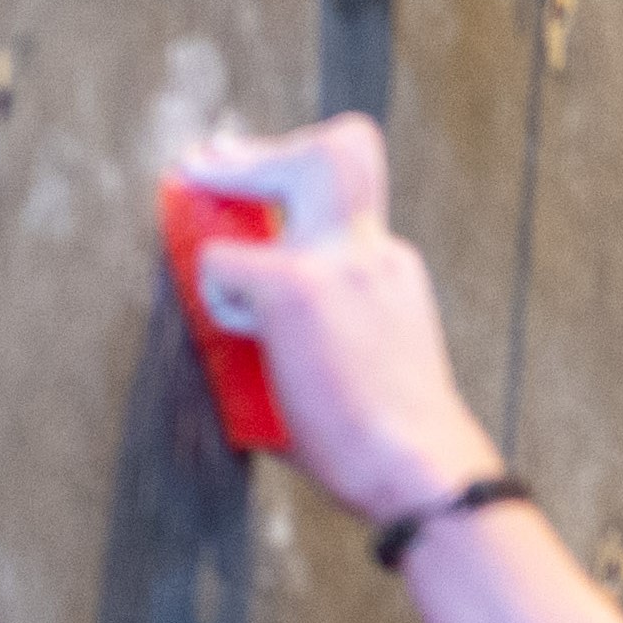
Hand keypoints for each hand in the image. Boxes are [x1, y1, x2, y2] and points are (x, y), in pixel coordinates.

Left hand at [179, 116, 505, 524]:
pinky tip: (234, 332)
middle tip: (216, 161)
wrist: (421, 472)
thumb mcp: (367, 371)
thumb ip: (322, 338)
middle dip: (269, 150)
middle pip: (342, 150)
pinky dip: (217, 292)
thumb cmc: (391, 449)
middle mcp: (374, 253)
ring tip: (201, 177)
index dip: (297, 193)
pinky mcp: (296, 288)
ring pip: (300, 162)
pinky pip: (225, 265)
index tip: (261, 207)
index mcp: (393, 273)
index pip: (348, 203)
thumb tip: (256, 355)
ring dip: (242, 166)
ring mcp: (339, 263)